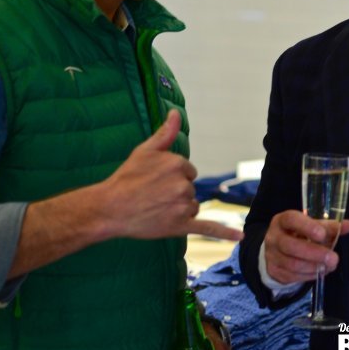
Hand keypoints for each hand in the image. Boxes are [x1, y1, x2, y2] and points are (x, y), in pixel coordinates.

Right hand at [101, 110, 243, 241]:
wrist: (109, 208)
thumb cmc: (126, 178)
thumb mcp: (144, 150)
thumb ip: (165, 133)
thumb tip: (176, 113)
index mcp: (178, 164)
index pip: (187, 171)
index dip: (170, 177)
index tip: (153, 181)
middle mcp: (183, 184)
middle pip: (190, 188)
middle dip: (174, 193)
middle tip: (151, 196)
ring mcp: (183, 206)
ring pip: (193, 206)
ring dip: (179, 209)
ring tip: (155, 209)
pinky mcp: (181, 226)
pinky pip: (208, 228)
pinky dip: (225, 232)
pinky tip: (240, 236)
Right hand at [263, 209, 348, 284]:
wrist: (277, 250)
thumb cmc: (299, 234)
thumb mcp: (312, 226)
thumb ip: (329, 226)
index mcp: (283, 220)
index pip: (291, 219)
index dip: (306, 227)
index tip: (322, 235)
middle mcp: (273, 237)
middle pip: (290, 246)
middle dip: (314, 253)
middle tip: (333, 258)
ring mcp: (272, 255)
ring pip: (291, 264)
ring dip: (313, 267)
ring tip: (329, 266)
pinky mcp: (274, 271)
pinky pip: (292, 276)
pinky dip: (308, 275)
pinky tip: (319, 272)